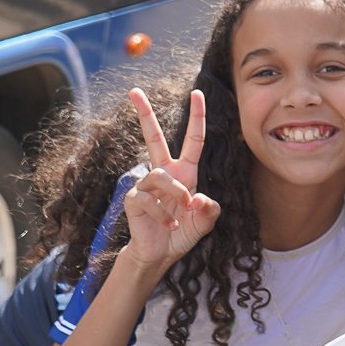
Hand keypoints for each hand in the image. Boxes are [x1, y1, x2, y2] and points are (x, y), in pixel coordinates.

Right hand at [120, 87, 219, 270]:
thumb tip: (198, 198)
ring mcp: (146, 184)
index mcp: (184, 172)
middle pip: (154, 137)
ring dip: (176, 194)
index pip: (192, 139)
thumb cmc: (183, 233)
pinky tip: (170, 225)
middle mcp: (164, 173)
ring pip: (160, 175)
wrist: (160, 254)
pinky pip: (149, 199)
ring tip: (182, 212)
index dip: (197, 116)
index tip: (198, 93)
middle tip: (134, 91)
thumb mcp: (205, 221)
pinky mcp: (134, 199)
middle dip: (144, 114)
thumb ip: (210, 210)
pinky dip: (165, 215)